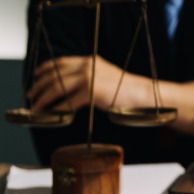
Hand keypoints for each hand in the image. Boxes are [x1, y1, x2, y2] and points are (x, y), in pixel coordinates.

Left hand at [27, 55, 150, 111]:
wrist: (141, 94)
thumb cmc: (126, 90)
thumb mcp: (104, 76)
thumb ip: (88, 76)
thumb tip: (71, 87)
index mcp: (89, 61)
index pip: (60, 62)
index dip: (44, 69)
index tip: (36, 76)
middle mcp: (87, 66)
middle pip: (54, 74)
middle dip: (39, 85)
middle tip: (31, 95)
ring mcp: (89, 78)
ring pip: (57, 87)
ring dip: (43, 98)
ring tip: (37, 106)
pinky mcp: (92, 92)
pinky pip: (68, 102)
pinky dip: (57, 109)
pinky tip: (53, 113)